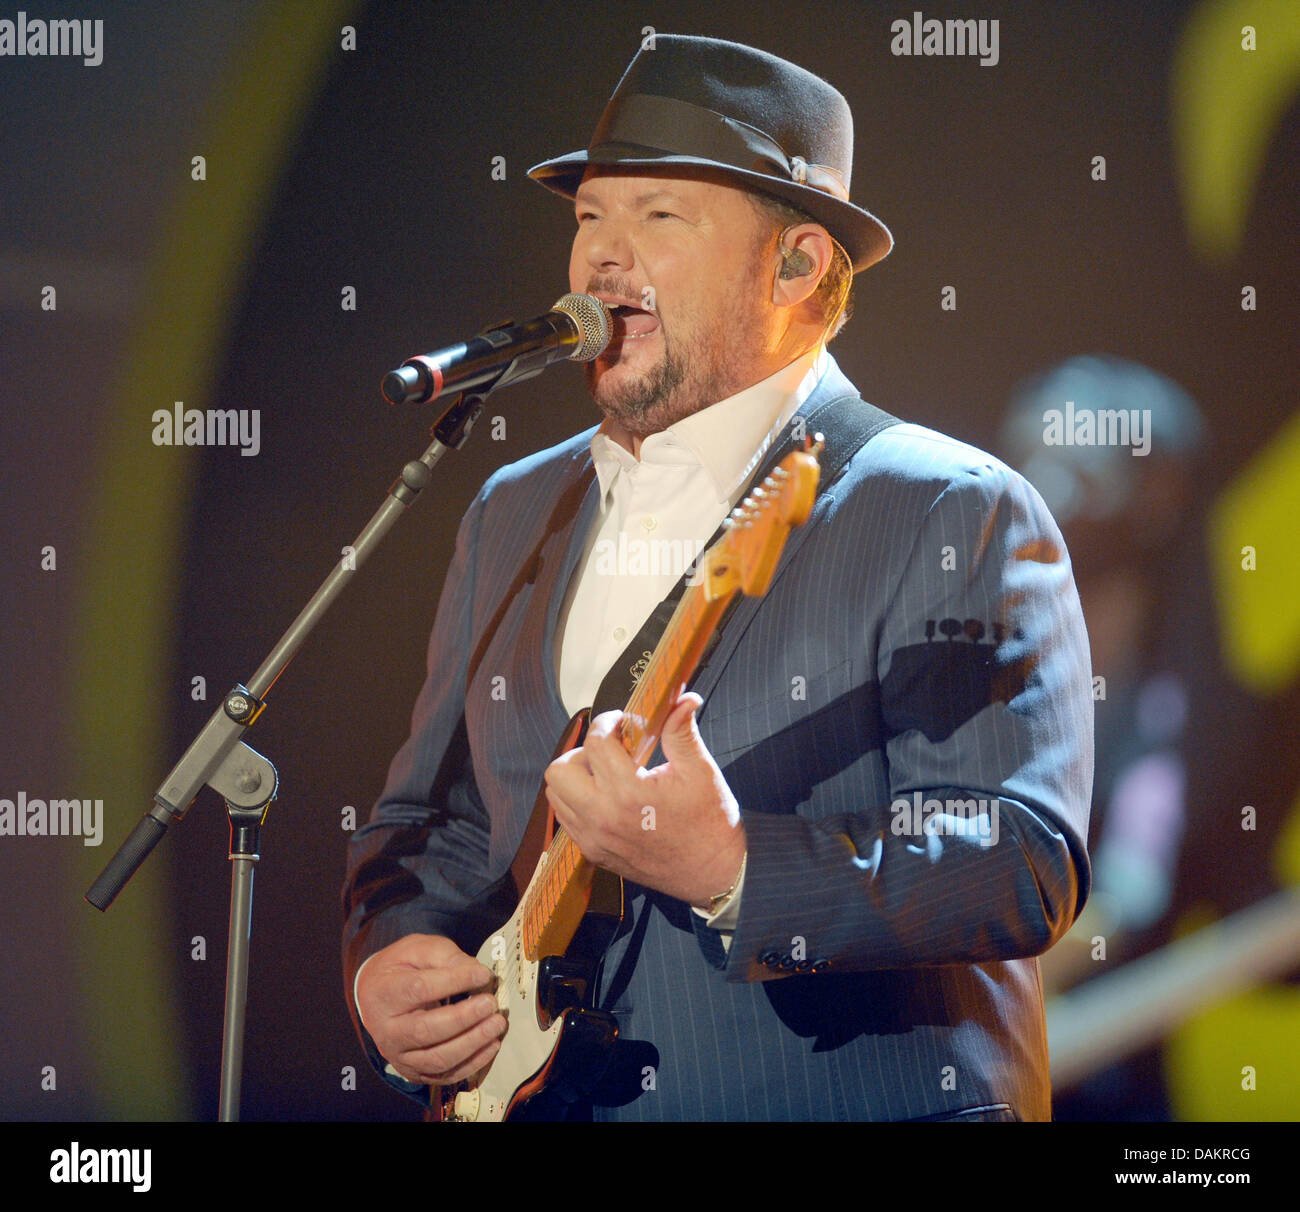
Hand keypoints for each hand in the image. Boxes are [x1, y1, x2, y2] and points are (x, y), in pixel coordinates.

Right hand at [355, 933, 506, 1085]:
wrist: (376, 997)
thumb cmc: (401, 969)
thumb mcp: (419, 949)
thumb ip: (447, 958)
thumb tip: (478, 974)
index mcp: (384, 993)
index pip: (419, 989)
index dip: (454, 981)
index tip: (482, 974)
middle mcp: (387, 1030)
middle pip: (426, 1030)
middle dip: (464, 1018)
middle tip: (490, 1004)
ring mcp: (399, 1055)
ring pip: (436, 1058)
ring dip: (472, 1043)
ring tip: (496, 1024)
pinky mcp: (413, 1072)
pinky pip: (444, 1075)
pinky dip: (471, 1064)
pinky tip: (491, 1045)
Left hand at [544, 690, 746, 906]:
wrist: (714, 875)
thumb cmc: (711, 823)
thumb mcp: (700, 771)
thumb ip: (681, 731)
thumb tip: (682, 697)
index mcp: (629, 793)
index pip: (595, 743)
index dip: (608, 722)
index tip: (625, 721)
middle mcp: (602, 818)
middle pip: (559, 770)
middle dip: (583, 751)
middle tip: (612, 750)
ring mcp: (594, 839)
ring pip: (556, 795)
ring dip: (577, 777)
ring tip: (609, 774)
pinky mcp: (593, 853)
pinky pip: (566, 818)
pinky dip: (578, 801)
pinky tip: (608, 797)